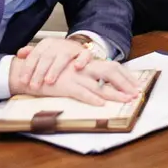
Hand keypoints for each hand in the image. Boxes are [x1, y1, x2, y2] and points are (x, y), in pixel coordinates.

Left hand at [12, 35, 91, 89]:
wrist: (76, 46)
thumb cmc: (57, 54)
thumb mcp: (43, 52)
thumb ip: (31, 54)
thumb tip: (19, 54)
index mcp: (46, 43)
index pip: (35, 55)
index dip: (28, 68)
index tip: (23, 80)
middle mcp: (58, 44)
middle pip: (47, 57)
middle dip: (39, 72)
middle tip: (33, 85)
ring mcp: (72, 48)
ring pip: (63, 57)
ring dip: (55, 69)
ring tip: (48, 81)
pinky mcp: (84, 52)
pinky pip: (85, 55)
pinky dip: (82, 60)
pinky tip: (77, 68)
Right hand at [22, 57, 141, 106]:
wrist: (30, 71)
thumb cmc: (52, 73)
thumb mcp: (72, 72)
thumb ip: (87, 76)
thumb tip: (104, 86)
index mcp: (87, 64)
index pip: (112, 66)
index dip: (126, 75)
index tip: (136, 85)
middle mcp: (83, 68)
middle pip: (110, 71)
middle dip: (126, 83)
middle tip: (137, 93)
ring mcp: (75, 76)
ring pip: (99, 85)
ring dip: (115, 94)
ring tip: (126, 100)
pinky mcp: (65, 86)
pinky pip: (81, 93)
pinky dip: (92, 98)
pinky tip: (102, 104)